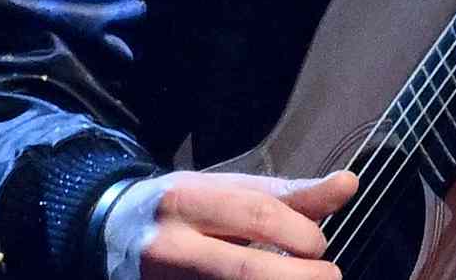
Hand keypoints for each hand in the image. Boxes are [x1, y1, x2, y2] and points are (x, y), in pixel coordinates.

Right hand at [103, 169, 358, 279]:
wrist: (107, 232)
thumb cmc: (184, 208)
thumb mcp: (227, 189)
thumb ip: (289, 195)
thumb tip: (348, 184)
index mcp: (189, 200)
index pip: (257, 217)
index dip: (301, 235)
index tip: (319, 245)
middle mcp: (171, 246)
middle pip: (246, 272)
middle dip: (300, 279)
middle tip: (329, 277)